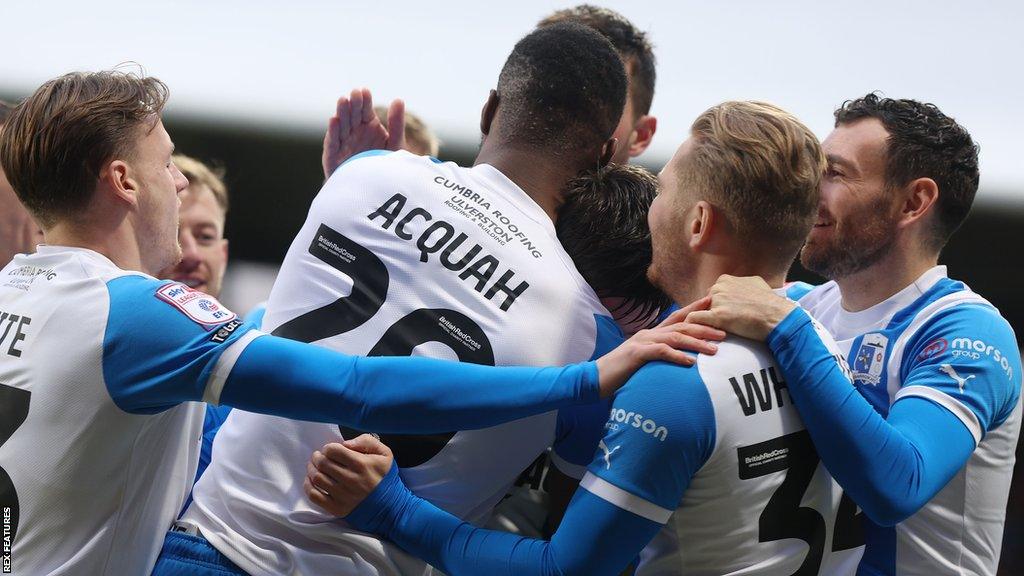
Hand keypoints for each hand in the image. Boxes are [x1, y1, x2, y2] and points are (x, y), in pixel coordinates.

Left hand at [305, 434, 393, 516]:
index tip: (330, 450)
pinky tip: (310, 480)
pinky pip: (314, 496)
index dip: (328, 448)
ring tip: (314, 466)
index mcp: (361, 464)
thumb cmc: (385, 477)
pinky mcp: (337, 508)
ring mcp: (342, 495)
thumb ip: (367, 441)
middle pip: (323, 464)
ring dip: (311, 469)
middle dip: (318, 457)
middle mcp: (350, 480)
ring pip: (316, 478)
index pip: (333, 451)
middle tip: (319, 456)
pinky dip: (308, 486)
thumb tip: (345, 443)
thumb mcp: (385, 454)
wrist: (390, 506)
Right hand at [322, 88, 405, 178]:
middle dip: (353, 105)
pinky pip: (333, 144)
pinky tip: (334, 120)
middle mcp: (354, 133)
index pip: (365, 111)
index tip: (365, 91)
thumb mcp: (395, 144)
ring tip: (343, 100)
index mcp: (368, 127)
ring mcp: (343, 144)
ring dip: (341, 113)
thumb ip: (397, 124)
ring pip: (341, 126)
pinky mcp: (333, 158)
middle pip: (352, 116)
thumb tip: (398, 99)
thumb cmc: (385, 167)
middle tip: (355, 93)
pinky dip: (333, 132)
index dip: (364, 102)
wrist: (376, 192)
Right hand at [595, 296, 725, 397]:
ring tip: (714, 350)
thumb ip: (661, 355)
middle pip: (681, 326)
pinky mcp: (636, 354)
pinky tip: (690, 362)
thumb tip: (682, 359)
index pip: (677, 317)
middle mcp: (648, 333)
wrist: (596, 378)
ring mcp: (642, 342)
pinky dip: (676, 356)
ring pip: (675, 338)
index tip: (714, 303)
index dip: (696, 310)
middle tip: (725, 332)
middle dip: (705, 328)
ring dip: (696, 343)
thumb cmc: (622, 372)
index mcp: (651, 333)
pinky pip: (660, 352)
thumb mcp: (645, 361)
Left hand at [687, 275, 796, 340]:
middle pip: (704, 303)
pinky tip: (696, 334)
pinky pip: (694, 319)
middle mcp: (719, 287)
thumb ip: (742, 283)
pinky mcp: (717, 315)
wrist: (777, 316)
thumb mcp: (756, 283)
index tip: (722, 316)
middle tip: (715, 326)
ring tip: (705, 332)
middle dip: (709, 313)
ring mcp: (717, 301)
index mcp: (725, 279)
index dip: (716, 306)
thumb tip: (739, 285)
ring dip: (702, 321)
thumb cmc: (769, 303)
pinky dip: (693, 326)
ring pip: (699, 311)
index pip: (712, 293)